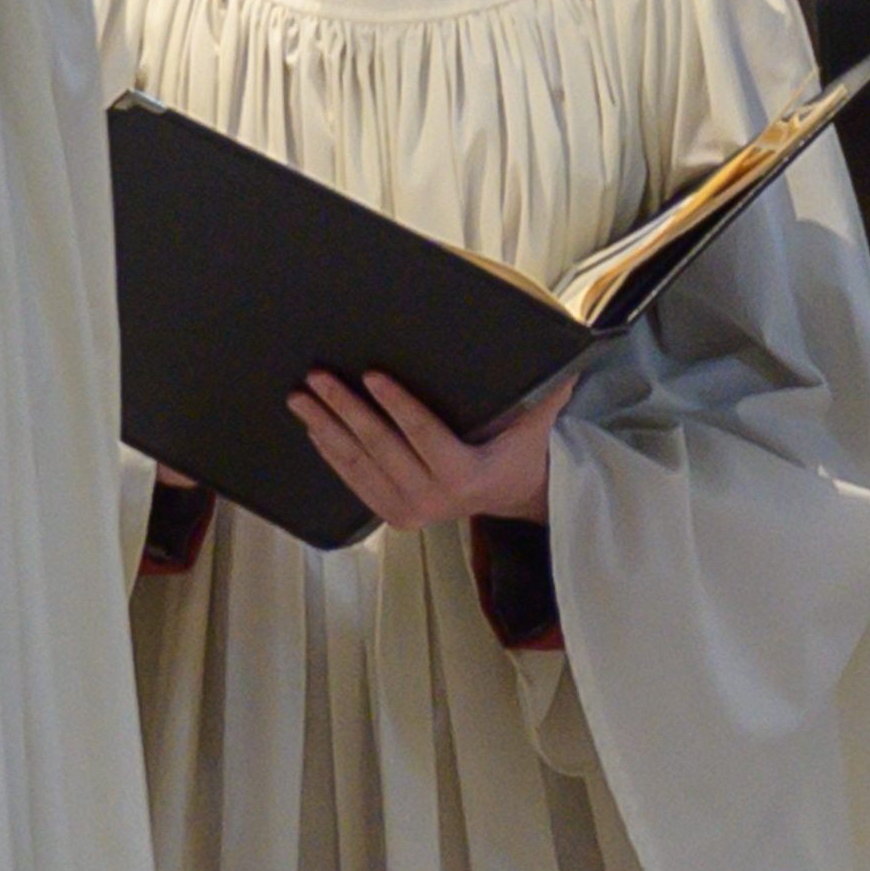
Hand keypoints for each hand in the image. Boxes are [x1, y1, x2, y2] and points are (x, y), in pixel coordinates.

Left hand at [288, 367, 561, 533]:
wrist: (508, 495)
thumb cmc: (519, 451)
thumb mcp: (536, 425)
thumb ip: (547, 393)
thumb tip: (568, 355)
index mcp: (466, 475)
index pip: (423, 434)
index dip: (395, 404)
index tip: (371, 374)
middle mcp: (434, 498)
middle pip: (380, 447)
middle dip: (344, 409)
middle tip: (318, 377)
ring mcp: (409, 511)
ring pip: (357, 464)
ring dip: (324, 428)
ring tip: (301, 396)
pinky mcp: (392, 515)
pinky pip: (352, 481)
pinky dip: (329, 452)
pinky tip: (312, 426)